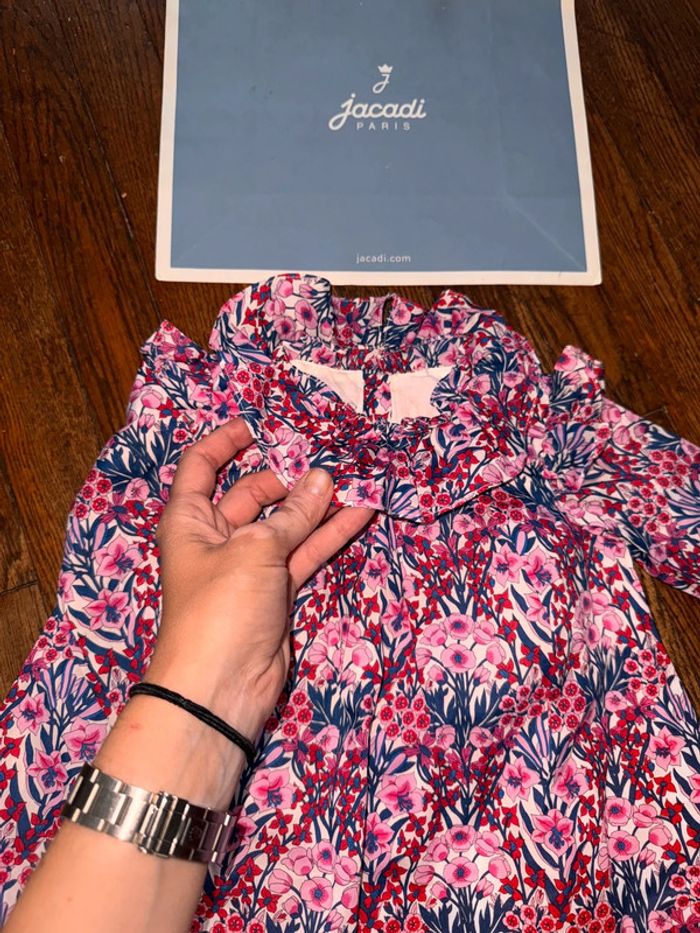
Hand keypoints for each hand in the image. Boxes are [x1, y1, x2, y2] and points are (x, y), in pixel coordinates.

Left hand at [145, 417, 374, 740]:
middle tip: (330, 457)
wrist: (220, 688)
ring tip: (356, 479)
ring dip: (317, 505)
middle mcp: (217, 538)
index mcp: (190, 520)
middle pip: (253, 493)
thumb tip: (324, 477)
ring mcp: (250, 566)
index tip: (260, 424)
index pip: (202, 466)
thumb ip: (293, 514)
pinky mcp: (277, 591)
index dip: (226, 442)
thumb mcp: (255, 551)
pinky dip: (328, 535)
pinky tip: (359, 513)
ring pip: (287, 524)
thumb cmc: (221, 608)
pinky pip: (304, 553)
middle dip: (290, 475)